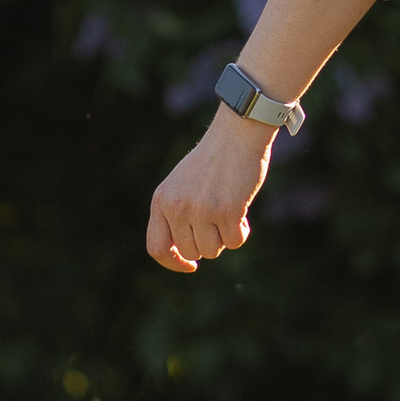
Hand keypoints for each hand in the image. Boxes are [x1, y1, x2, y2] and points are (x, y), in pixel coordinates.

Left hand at [147, 109, 272, 273]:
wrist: (236, 135)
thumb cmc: (212, 161)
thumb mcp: (181, 184)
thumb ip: (176, 214)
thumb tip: (183, 254)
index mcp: (162, 200)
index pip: (157, 247)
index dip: (173, 262)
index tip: (191, 265)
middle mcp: (177, 207)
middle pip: (191, 252)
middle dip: (207, 244)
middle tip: (217, 221)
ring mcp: (201, 210)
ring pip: (212, 251)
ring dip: (224, 237)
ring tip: (229, 212)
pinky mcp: (227, 211)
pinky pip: (234, 242)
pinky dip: (241, 233)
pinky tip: (242, 212)